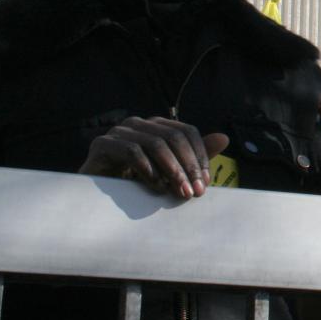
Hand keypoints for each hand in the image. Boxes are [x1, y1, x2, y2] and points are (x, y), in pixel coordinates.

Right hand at [79, 116, 228, 198]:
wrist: (95, 196)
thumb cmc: (135, 182)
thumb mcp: (169, 171)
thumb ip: (194, 156)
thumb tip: (224, 138)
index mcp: (157, 126)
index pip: (187, 132)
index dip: (200, 156)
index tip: (205, 182)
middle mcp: (139, 123)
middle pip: (173, 137)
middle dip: (188, 166)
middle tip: (194, 192)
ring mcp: (119, 131)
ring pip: (155, 143)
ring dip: (171, 170)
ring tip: (178, 192)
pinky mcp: (102, 144)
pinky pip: (131, 151)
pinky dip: (147, 170)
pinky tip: (154, 187)